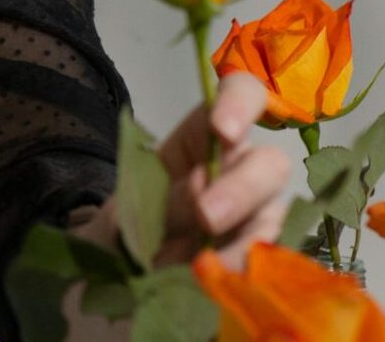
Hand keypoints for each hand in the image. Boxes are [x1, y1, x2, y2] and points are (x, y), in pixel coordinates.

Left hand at [74, 72, 294, 271]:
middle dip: (242, 188)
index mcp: (198, 141)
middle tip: (206, 217)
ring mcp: (254, 220)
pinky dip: (254, 274)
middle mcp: (236, 173)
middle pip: (269, 163)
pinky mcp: (260, 261)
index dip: (240, 104)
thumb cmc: (118, 234)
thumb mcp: (124, 212)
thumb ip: (160, 204)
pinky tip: (226, 286)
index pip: (236, 97)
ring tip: (211, 267)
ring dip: (250, 239)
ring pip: (276, 215)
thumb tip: (203, 205)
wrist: (108, 287)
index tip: (224, 130)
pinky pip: (275, 263)